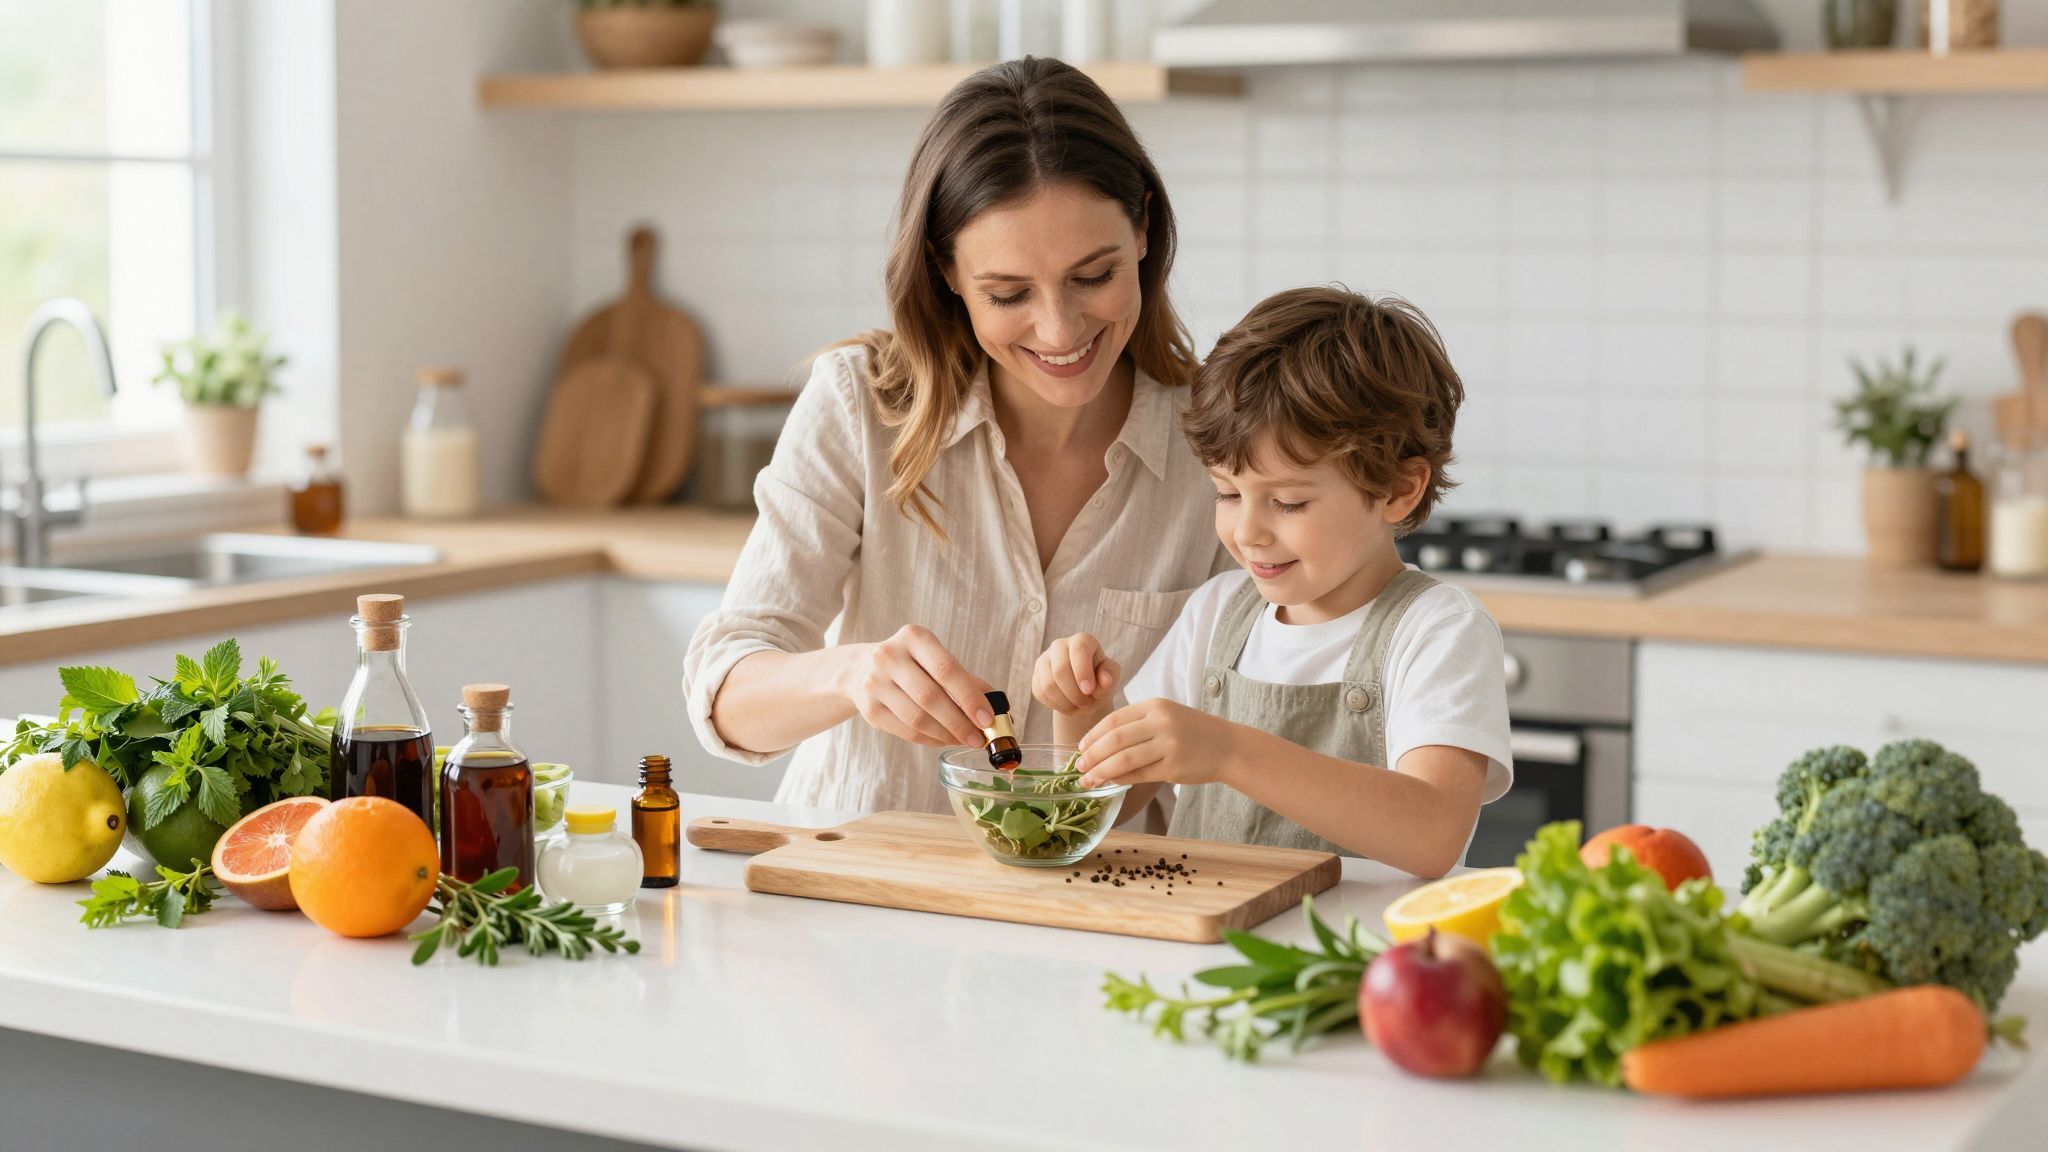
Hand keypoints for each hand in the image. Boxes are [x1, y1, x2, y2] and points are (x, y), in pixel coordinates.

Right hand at [840, 625, 993, 747]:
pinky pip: (906, 731)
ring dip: (946, 735)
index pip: (946, 669)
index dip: (969, 697)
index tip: (988, 719)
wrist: (858, 668)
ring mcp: (875, 683)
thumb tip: (996, 706)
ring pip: (917, 719)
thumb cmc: (909, 664)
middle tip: (979, 738)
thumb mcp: (933, 658)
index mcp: (914, 638)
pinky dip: (930, 740)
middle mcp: (890, 656)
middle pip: (930, 697)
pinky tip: (944, 739)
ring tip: (964, 740)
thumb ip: (964, 679)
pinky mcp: (869, 708)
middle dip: (960, 722)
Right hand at [1032, 633, 1120, 714]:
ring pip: (1048, 684)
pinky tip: (1068, 706)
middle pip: (1060, 670)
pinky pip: (1041, 693)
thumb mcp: (1111, 677)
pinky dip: (1056, 705)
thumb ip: (1110, 676)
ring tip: (1079, 707)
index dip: (1083, 672)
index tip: (1089, 691)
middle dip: (1074, 693)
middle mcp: (1060, 645)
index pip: (1079, 650)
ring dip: (1065, 702)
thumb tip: (1106, 681)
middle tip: (1086, 705)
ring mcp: (1045, 660)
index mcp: (1082, 640)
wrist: (1085, 691)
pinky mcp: (1036, 676)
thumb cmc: (1100, 680)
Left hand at [1076, 699, 1237, 788]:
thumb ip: (1137, 726)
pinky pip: (1139, 774)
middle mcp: (1161, 721)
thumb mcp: (1166, 717)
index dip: (1093, 735)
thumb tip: (1099, 746)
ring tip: (1088, 780)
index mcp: (1155, 705)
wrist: (1228, 747)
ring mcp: (1168, 744)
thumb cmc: (1193, 733)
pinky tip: (1110, 783)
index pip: (1114, 719)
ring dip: (1101, 771)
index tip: (1080, 747)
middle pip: (1115, 739)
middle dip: (1092, 755)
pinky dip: (1121, 780)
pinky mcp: (1174, 766)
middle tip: (1078, 767)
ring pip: (1124, 758)